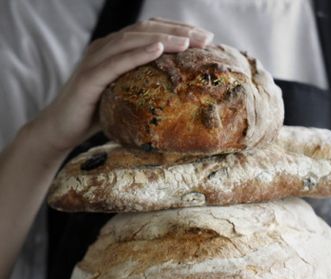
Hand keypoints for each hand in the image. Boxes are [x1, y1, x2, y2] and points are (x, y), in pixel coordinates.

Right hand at [32, 17, 213, 154]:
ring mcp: (95, 60)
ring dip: (163, 39)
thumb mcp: (125, 99)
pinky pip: (116, 62)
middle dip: (177, 32)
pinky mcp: (88, 78)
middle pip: (145, 31)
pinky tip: (157, 50)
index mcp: (115, 51)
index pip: (150, 33)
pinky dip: (138, 53)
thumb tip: (179, 100)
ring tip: (187, 42)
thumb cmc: (95, 116)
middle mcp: (105, 48)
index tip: (205, 39)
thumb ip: (144, 90)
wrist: (60, 130)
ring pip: (132, 41)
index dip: (177, 31)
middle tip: (205, 38)